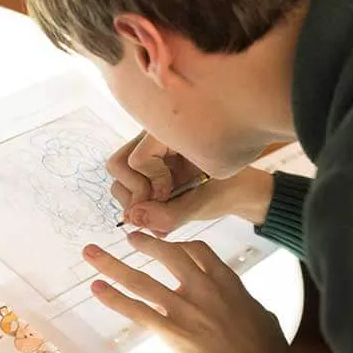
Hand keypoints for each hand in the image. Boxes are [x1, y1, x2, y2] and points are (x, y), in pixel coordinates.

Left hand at [83, 234, 302, 352]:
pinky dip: (115, 299)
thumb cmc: (269, 348)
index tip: (167, 245)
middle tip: (129, 236)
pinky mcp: (173, 332)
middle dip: (144, 243)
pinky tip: (98, 289)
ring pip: (142, 280)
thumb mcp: (258, 310)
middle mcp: (202, 286)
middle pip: (166, 254)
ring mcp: (185, 308)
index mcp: (225, 279)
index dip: (177, 244)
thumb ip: (237, 297)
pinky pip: (137, 311)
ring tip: (93, 254)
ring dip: (113, 265)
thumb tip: (232, 298)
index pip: (196, 249)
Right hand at [107, 132, 272, 234]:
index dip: (151, 183)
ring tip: (162, 213)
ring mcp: (144, 153)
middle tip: (159, 205)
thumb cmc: (226, 188)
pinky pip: (125, 186)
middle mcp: (150, 138)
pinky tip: (160, 213)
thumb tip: (132, 219)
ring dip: (136, 200)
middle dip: (135, 191)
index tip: (171, 194)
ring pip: (118, 178)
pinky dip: (139, 204)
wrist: (236, 189)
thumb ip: (170, 214)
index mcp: (168, 133)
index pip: (136, 159)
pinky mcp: (143, 169)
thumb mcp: (203, 203)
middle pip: (117, 164)